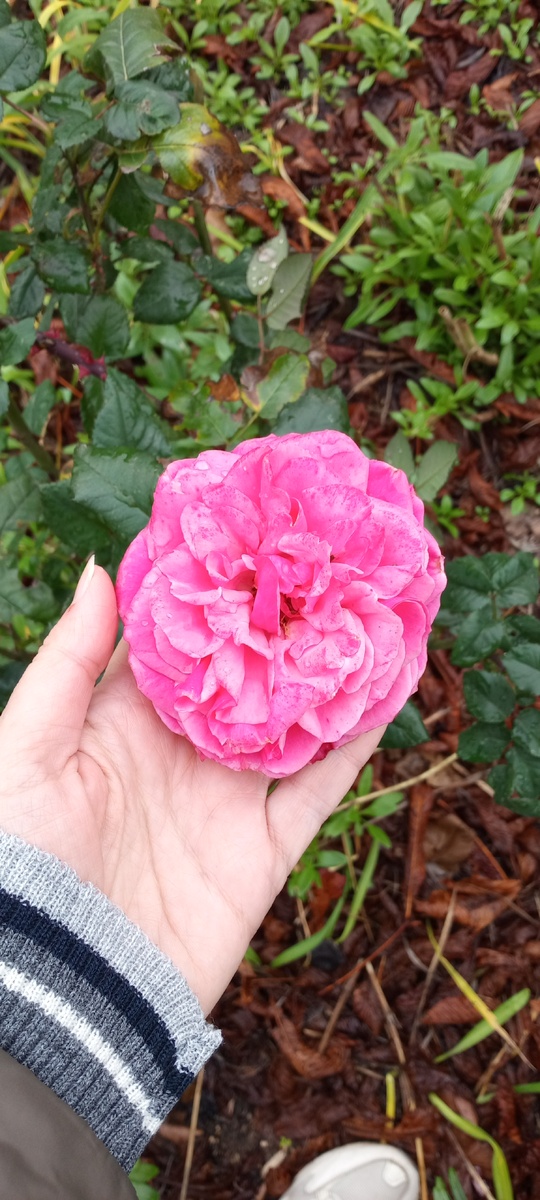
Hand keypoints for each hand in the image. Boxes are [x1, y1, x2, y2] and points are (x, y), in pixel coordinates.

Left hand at [0, 561, 383, 1012]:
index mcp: (120, 722)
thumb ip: (68, 664)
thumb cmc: (24, 865)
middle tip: (323, 560)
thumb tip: (103, 571)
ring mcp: (224, 799)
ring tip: (368, 611)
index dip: (210, 592)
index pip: (177, 642)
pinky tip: (384, 693)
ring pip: (292, 721)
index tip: (246, 533)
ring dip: (328, 673)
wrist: (61, 990)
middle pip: (246, 674)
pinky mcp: (261, 850)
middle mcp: (179, 752)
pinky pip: (319, 788)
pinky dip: (355, 745)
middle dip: (280, 623)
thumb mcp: (27, 751)